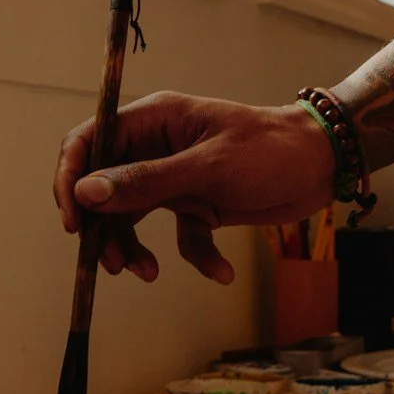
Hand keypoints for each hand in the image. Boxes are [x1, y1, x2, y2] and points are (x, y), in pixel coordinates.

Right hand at [53, 92, 336, 282]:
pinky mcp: (198, 204)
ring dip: (135, 248)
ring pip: (132, 217)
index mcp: (152, 120)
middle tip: (110, 262)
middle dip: (103, 227)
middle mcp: (155, 147)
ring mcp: (175, 177)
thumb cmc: (270, 150)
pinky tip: (221, 271)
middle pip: (103, 187)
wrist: (322, 165)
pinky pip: (180, 236)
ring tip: (148, 273)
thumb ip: (145, 181)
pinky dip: (195, 256)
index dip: (71, 179)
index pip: (88, 141)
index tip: (74, 221)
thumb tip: (86, 192)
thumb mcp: (206, 168)